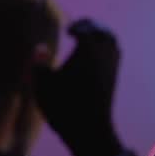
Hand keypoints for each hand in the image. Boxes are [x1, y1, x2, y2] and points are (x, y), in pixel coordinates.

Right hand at [34, 18, 122, 155]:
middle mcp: (104, 55)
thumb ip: (39, 63)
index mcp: (88, 49)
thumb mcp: (43, 84)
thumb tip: (40, 47)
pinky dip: (107, 50)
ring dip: (102, 37)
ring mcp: (112, 67)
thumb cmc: (63, 105)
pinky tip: (93, 58)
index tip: (67, 31)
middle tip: (78, 30)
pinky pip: (115, 55)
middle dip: (92, 28)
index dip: (77, 26)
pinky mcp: (115, 79)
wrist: (89, 129)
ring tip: (87, 41)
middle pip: (104, 32)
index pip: (86, 28)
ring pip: (113, 43)